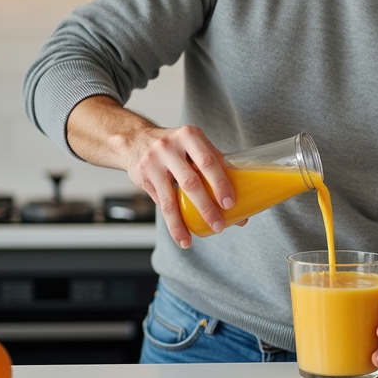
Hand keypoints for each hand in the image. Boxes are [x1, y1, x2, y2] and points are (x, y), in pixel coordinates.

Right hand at [63, 97, 239, 248]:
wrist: (135, 139)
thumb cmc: (176, 146)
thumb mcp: (194, 145)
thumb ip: (217, 167)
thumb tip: (242, 204)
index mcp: (189, 136)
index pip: (208, 161)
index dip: (220, 183)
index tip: (230, 203)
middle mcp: (169, 146)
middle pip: (191, 182)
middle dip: (206, 207)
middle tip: (219, 225)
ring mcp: (153, 162)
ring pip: (171, 199)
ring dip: (182, 223)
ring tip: (191, 241)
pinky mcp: (142, 176)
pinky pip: (160, 203)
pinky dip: (171, 222)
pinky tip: (180, 235)